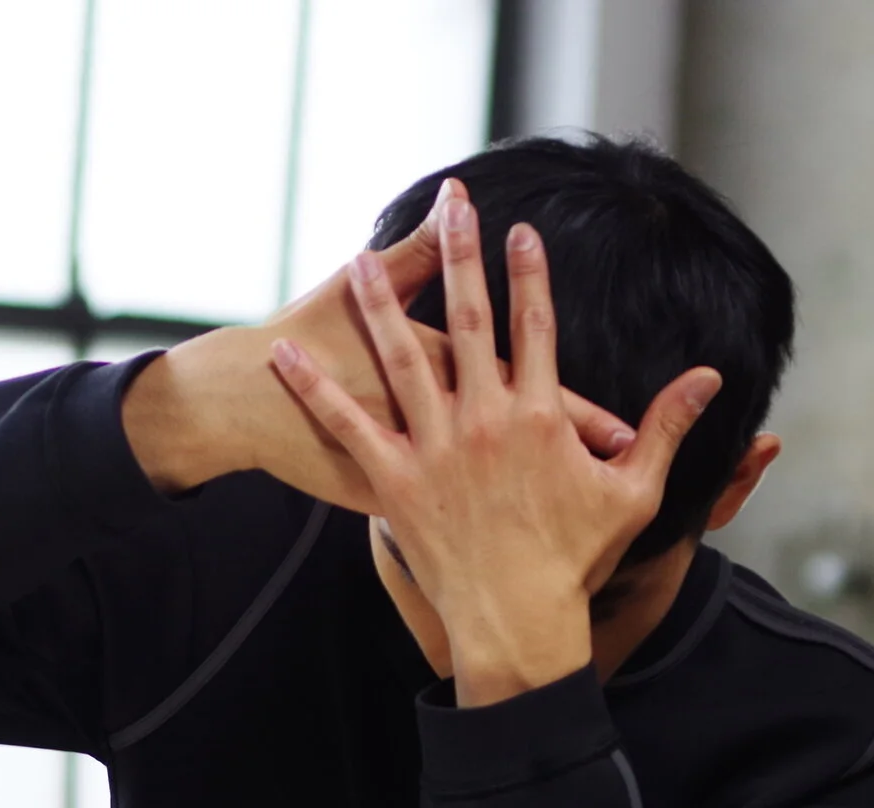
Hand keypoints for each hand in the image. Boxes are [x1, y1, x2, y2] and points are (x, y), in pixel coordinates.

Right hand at [122, 181, 636, 512]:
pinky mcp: (390, 494)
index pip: (536, 390)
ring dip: (541, 500)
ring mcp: (421, 464)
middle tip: (625, 482)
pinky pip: (450, 519)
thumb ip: (417, 248)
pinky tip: (504, 545)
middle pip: (531, 445)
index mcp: (451, 370)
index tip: (622, 434)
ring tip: (579, 519)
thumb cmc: (303, 332)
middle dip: (580, 464)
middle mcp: (445, 421)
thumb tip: (455, 196)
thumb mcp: (362, 284)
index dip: (583, 413)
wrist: (247, 396)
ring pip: (496, 488)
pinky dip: (476, 531)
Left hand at [269, 183, 722, 703]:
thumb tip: (710, 377)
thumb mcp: (634, 492)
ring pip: (402, 361)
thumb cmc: (577, 562)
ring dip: (379, 306)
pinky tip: (288, 355)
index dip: (530, 275)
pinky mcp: (394, 482)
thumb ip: (668, 428)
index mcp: (541, 418)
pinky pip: (348, 427)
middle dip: (462, 257)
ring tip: (359, 259)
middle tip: (454, 208)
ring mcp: (436, 450)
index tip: (522, 230)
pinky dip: (316, 390)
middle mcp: (485, 422)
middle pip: (471, 322)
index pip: (537, 328)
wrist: (517, 622)